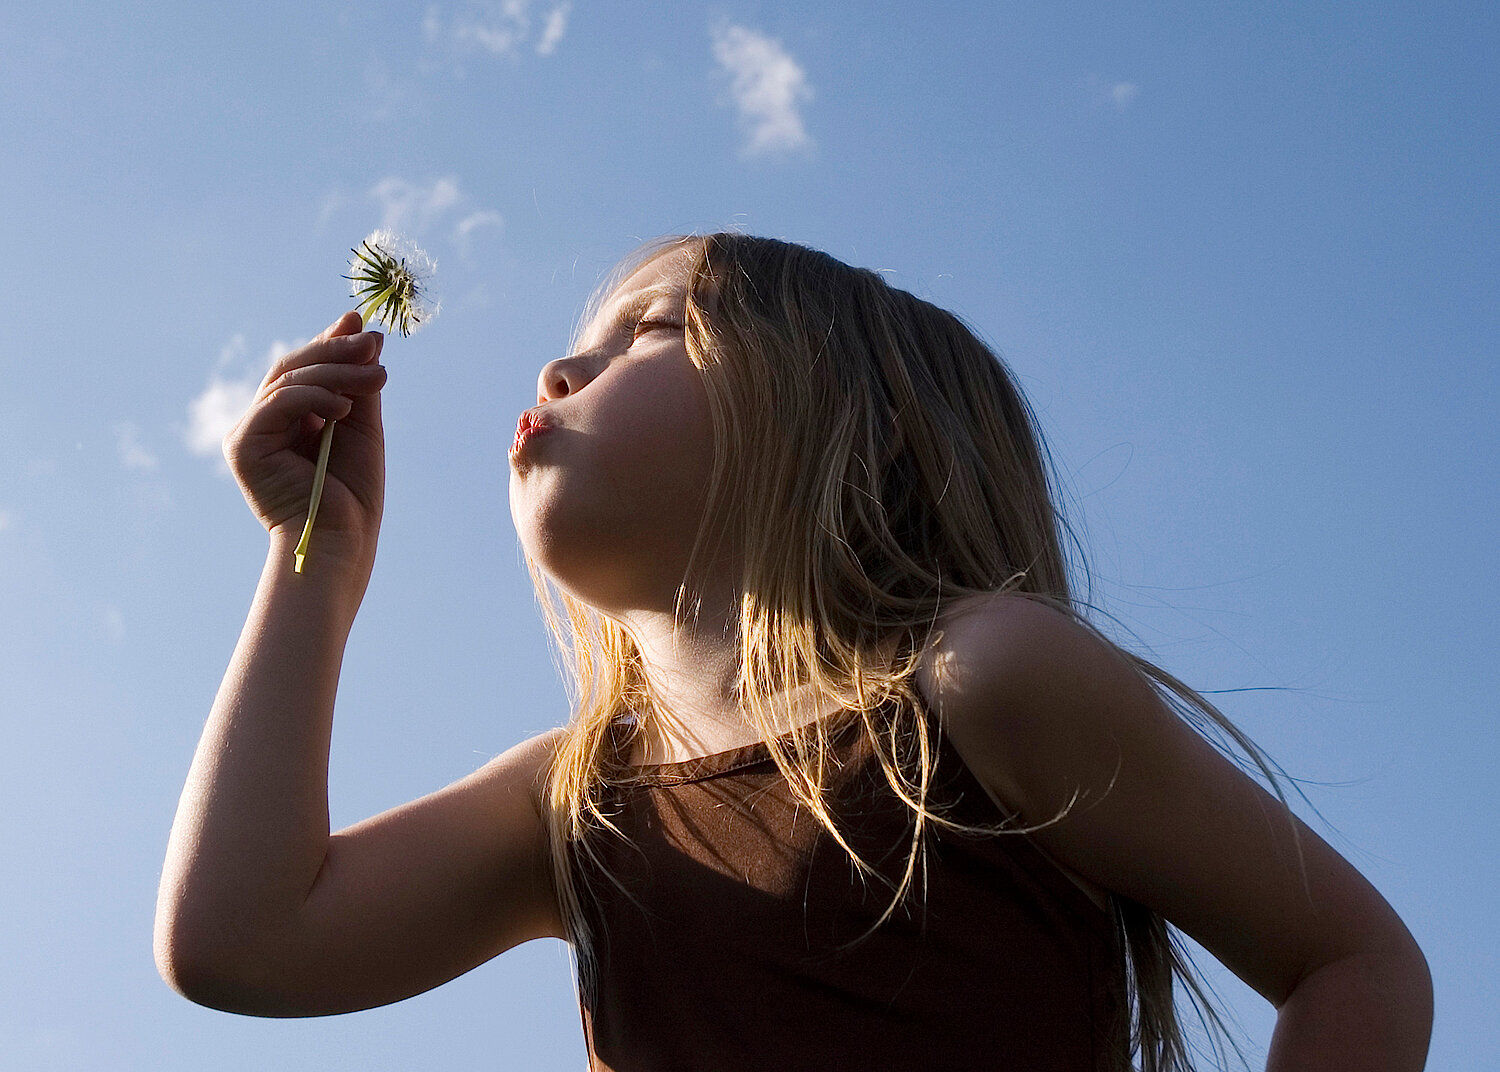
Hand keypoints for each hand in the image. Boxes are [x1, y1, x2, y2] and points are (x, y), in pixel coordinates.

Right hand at [224, 312, 387, 570]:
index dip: (330, 342)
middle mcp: (263, 424)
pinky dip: (315, 398)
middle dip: (336, 350)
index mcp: (289, 420)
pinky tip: (346, 408)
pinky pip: (279, 403)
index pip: (305, 370)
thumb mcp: (363, 429)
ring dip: (337, 372)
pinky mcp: (243, 446)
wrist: (340, 544)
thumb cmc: (353, 496)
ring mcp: (249, 434)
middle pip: (293, 369)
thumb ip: (360, 386)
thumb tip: (368, 336)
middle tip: (373, 342)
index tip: (360, 322)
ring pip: (289, 381)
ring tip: (378, 376)